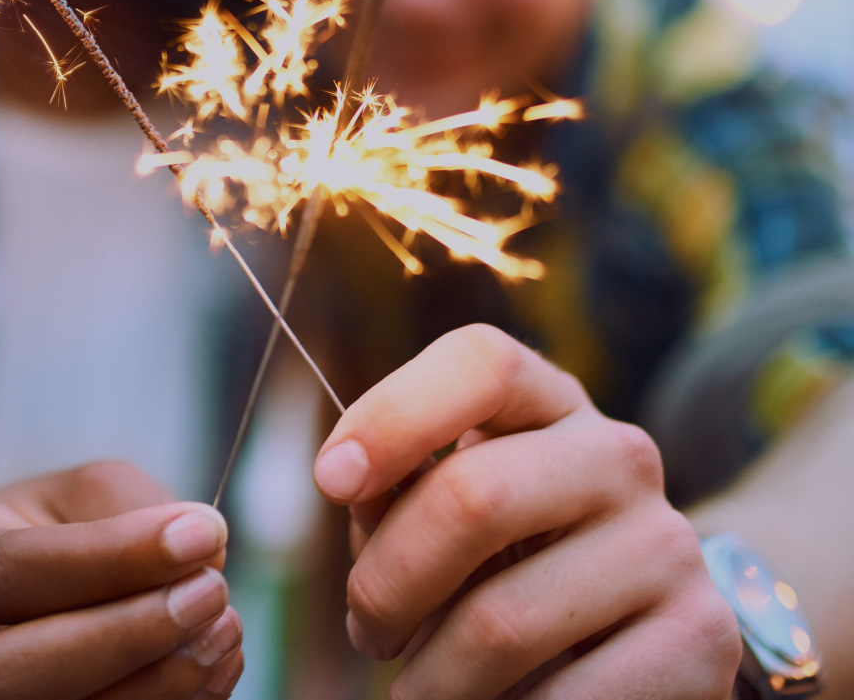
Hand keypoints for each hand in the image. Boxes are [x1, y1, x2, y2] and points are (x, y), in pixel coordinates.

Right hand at [0, 461, 244, 699]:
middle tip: (212, 595)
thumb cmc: (42, 539)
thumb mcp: (71, 496)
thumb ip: (132, 510)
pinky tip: (213, 666)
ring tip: (224, 628)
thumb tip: (202, 551)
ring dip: (164, 685)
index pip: (7, 573)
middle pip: (7, 678)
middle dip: (127, 639)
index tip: (201, 532)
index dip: (112, 558)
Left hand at [312, 325, 740, 699]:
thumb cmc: (501, 567)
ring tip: (417, 692)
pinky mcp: (700, 637)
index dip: (392, 414)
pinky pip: (564, 697)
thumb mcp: (446, 512)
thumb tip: (352, 482)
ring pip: (502, 620)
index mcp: (549, 403)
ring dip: (430, 679)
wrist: (636, 642)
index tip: (330, 480)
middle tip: (368, 634)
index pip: (480, 364)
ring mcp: (667, 544)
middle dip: (386, 584)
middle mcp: (618, 455)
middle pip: (471, 495)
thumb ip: (394, 488)